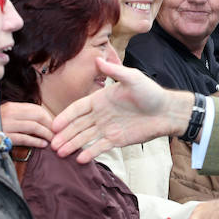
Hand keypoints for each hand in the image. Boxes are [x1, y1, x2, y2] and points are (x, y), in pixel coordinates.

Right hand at [0, 101, 52, 147]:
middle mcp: (10, 113)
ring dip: (46, 133)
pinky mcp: (5, 137)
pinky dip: (36, 142)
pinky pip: (24, 139)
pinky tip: (43, 144)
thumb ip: (22, 116)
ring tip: (52, 139)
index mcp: (12, 106)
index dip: (48, 117)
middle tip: (56, 133)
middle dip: (50, 125)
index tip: (54, 125)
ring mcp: (7, 125)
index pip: (36, 108)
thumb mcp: (7, 116)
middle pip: (38, 116)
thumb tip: (42, 120)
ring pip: (33, 127)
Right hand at [51, 58, 193, 162]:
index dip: (65, 116)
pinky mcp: (116, 140)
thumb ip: (115, 72)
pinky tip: (79, 159)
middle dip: (64, 134)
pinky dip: (90, 153)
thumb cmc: (150, 92)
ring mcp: (107, 128)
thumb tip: (98, 58)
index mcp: (100, 99)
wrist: (166, 111)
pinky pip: (100, 147)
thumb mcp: (133, 78)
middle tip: (51, 144)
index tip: (53, 125)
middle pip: (77, 125)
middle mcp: (100, 114)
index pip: (78, 108)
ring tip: (59, 153)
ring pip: (85, 138)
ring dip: (72, 145)